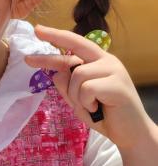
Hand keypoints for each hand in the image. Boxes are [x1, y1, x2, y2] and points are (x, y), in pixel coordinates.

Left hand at [24, 25, 153, 150]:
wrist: (131, 135)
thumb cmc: (104, 116)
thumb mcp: (78, 99)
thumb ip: (67, 85)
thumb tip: (56, 70)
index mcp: (98, 62)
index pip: (74, 45)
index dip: (56, 37)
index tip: (38, 30)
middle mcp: (107, 61)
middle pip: (75, 46)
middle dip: (54, 38)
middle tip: (35, 34)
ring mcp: (114, 70)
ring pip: (77, 74)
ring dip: (76, 95)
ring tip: (90, 106)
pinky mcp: (117, 83)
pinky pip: (87, 88)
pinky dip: (86, 102)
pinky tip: (97, 109)